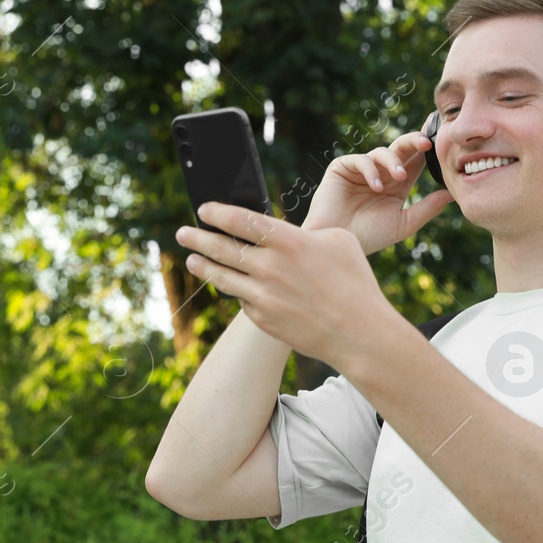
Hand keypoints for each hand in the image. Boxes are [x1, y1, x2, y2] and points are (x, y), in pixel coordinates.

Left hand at [174, 201, 397, 368]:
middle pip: (221, 248)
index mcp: (288, 241)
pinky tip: (233, 287)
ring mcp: (263, 295)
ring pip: (222, 277)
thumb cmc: (355, 282)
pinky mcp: (263, 318)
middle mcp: (269, 267)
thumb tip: (285, 236)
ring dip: (204, 266)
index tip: (204, 209)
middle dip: (198, 238)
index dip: (217, 213)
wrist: (358, 333)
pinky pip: (243, 301)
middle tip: (183, 233)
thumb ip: (305, 234)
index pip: (240, 221)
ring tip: (193, 259)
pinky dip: (238, 292)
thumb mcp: (338, 241)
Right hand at [304, 131, 454, 255]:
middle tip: (427, 143)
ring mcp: (361, 169)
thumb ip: (427, 208)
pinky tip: (376, 187)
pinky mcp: (342, 168)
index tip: (441, 145)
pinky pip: (361, 160)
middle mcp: (381, 173)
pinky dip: (371, 171)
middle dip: (414, 142)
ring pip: (382, 152)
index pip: (416, 161)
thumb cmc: (369, 236)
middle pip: (401, 149)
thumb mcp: (403, 223)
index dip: (427, 152)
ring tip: (400, 177)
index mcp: (397, 184)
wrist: (338, 242)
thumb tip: (452, 194)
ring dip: (393, 162)